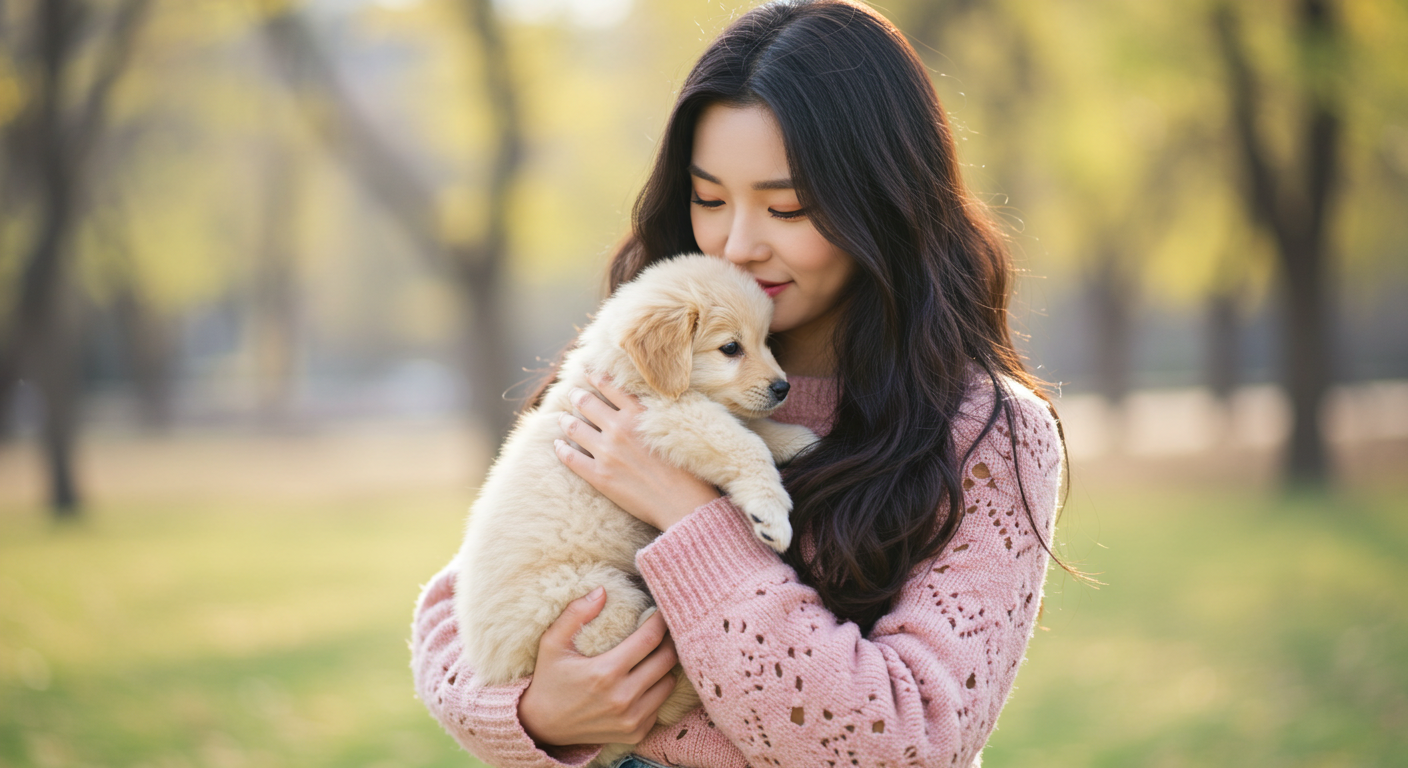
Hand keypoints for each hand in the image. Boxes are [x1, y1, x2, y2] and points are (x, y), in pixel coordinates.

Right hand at [519, 587, 680, 745]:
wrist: (541, 727)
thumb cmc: (549, 680)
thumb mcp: (552, 643)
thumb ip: (575, 614)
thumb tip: (602, 590)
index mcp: (605, 672)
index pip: (650, 639)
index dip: (660, 621)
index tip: (661, 611)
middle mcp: (623, 698)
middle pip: (667, 660)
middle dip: (669, 640)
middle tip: (663, 629)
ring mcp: (631, 719)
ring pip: (669, 683)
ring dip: (665, 667)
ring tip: (654, 654)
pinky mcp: (635, 733)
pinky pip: (660, 705)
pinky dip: (656, 691)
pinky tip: (643, 681)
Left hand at [554, 373, 718, 530]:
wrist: (683, 503)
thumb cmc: (687, 467)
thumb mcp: (675, 427)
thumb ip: (654, 411)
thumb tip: (640, 400)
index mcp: (639, 414)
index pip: (610, 386)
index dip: (596, 377)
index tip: (588, 372)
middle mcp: (619, 429)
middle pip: (587, 403)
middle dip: (577, 396)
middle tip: (573, 394)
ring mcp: (606, 452)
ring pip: (574, 428)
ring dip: (566, 420)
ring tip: (563, 417)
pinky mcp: (599, 476)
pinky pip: (570, 457)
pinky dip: (561, 448)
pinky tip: (558, 445)